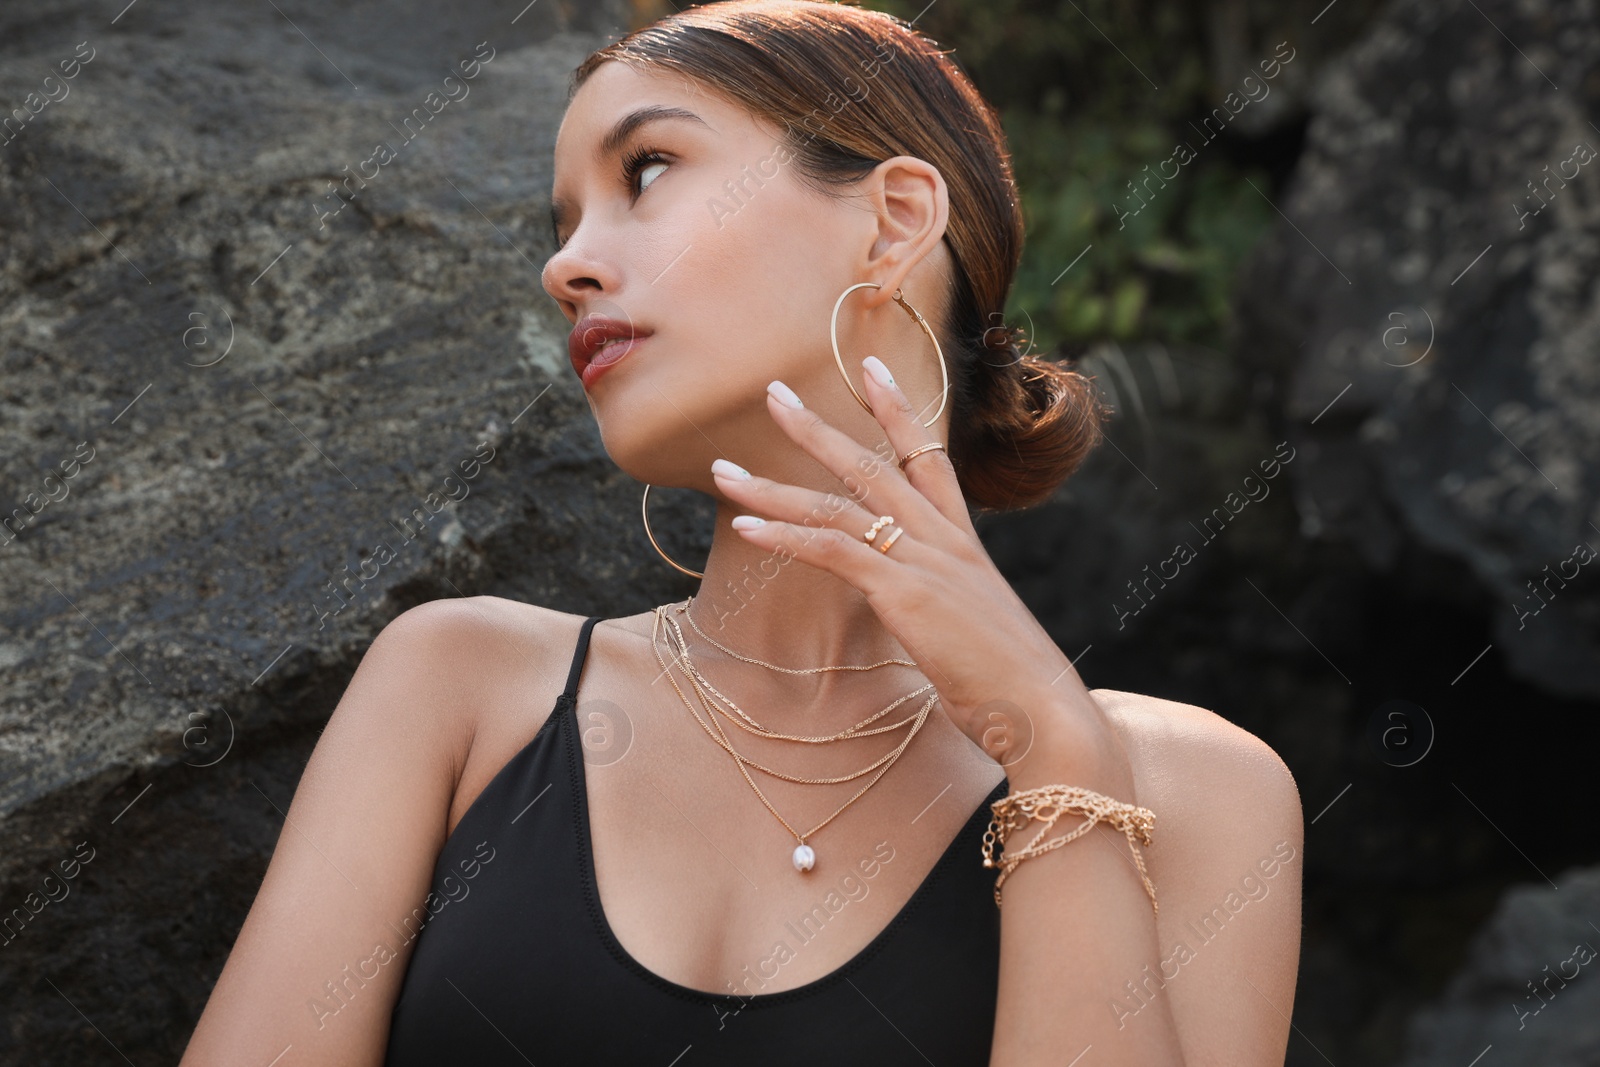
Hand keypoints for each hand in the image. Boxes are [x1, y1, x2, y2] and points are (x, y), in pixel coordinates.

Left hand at [709, 357, 1091, 758]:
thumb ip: (940, 609)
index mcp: (964, 543)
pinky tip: (745, 525)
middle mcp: (945, 539)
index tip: (870, 369)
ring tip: (723, 469)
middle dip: (817, 426)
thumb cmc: (1009, 684)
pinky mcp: (904, 590)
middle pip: (873, 464)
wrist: (1041, 708)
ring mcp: (925, 559)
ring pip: (839, 503)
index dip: (899, 411)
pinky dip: (784, 535)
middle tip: (774, 392)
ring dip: (773, 485)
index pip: (928, 458)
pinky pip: (833, 549)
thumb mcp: (970, 631)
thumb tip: (919, 617)